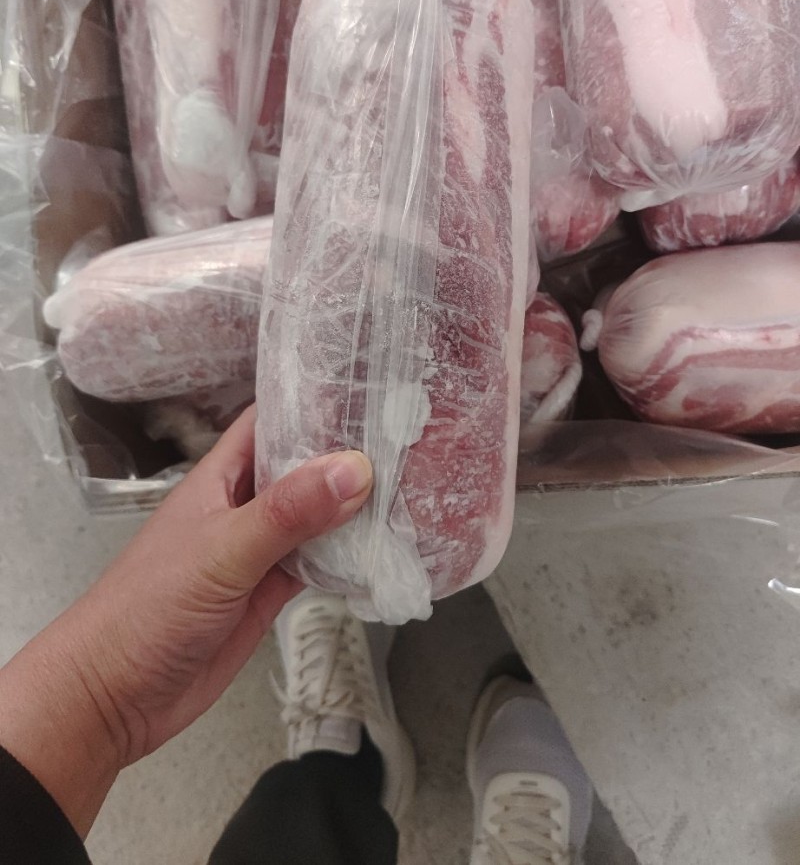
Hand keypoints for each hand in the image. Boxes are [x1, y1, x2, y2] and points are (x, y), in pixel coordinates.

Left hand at [0, 407, 371, 836]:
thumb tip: (354, 469)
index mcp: (221, 477)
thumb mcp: (223, 550)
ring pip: (315, 517)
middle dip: (347, 454)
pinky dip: (348, 557)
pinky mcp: (269, 592)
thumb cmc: (148, 608)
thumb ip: (288, 512)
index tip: (368, 388)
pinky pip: (317, 563)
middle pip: (301, 467)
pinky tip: (385, 548)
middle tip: (408, 437)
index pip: (269, 421)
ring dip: (354, 508)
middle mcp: (242, 506)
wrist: (113, 696)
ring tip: (412, 485)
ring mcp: (258, 551)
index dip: (311, 401)